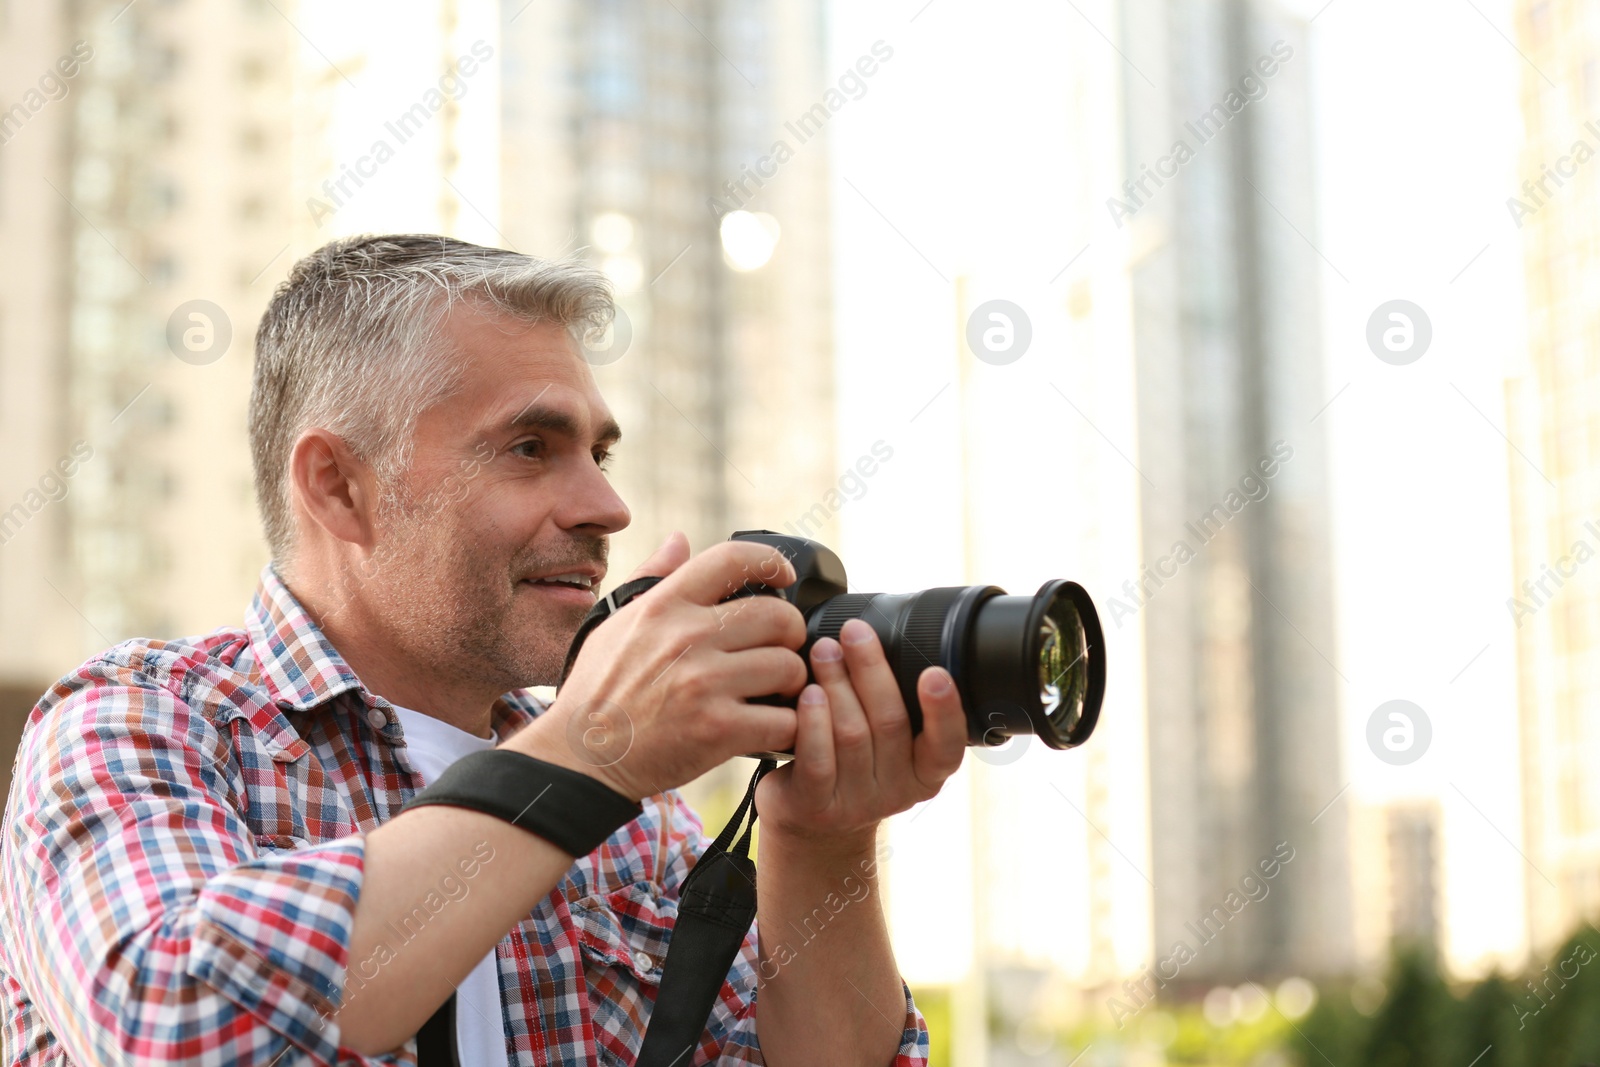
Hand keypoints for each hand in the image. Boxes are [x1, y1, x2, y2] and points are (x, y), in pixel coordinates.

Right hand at [513, 532, 809, 800]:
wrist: (580, 760)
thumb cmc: (596, 692)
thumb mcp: (613, 623)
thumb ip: (651, 578)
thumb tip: (679, 540)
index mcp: (664, 605)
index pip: (733, 559)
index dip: (771, 563)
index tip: (785, 578)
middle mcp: (686, 636)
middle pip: (779, 616)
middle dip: (789, 636)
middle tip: (779, 654)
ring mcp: (704, 683)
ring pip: (789, 667)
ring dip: (790, 685)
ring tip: (771, 695)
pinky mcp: (719, 729)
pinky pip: (784, 719)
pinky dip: (784, 728)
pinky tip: (767, 729)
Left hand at [755, 618, 965, 850]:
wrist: (810, 819)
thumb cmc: (849, 762)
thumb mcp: (884, 743)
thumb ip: (893, 704)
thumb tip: (878, 636)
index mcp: (926, 772)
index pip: (947, 746)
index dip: (944, 710)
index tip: (935, 672)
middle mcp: (898, 792)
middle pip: (890, 723)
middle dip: (872, 670)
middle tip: (855, 632)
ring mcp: (857, 804)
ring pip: (852, 735)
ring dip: (838, 684)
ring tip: (824, 650)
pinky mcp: (817, 807)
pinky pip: (818, 759)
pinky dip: (813, 721)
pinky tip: (808, 693)